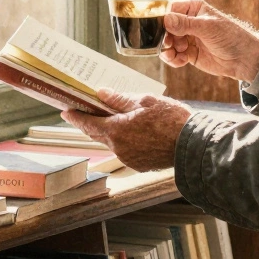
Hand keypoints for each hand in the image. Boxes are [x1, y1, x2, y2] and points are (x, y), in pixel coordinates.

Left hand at [61, 90, 191, 171]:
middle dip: (88, 123)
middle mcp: (118, 148)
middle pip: (97, 134)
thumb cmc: (172, 120)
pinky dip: (123, 140)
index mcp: (117, 130)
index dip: (75, 116)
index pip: (88, 123)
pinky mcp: (139, 165)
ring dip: (109, 131)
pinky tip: (132, 131)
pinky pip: (125, 150)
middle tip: (82, 113)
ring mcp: (128, 159)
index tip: (66, 111)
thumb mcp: (145, 102)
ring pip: (112, 142)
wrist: (192, 145)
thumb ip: (120, 99)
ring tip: (112, 118)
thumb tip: (102, 94)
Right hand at [159, 0, 258, 83]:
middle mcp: (187, 22)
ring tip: (173, 55)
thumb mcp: (208, 27)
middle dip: (163, 38)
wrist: (243, 58)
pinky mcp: (188, 53)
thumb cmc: (230, 36)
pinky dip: (174, 60)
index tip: (155, 29)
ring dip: (167, 50)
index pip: (169, 10)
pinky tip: (181, 61)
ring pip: (167, 43)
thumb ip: (186, 24)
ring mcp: (187, 38)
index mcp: (192, 8)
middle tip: (167, 45)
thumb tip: (166, 20)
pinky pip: (174, 56)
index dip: (160, 19)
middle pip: (164, 28)